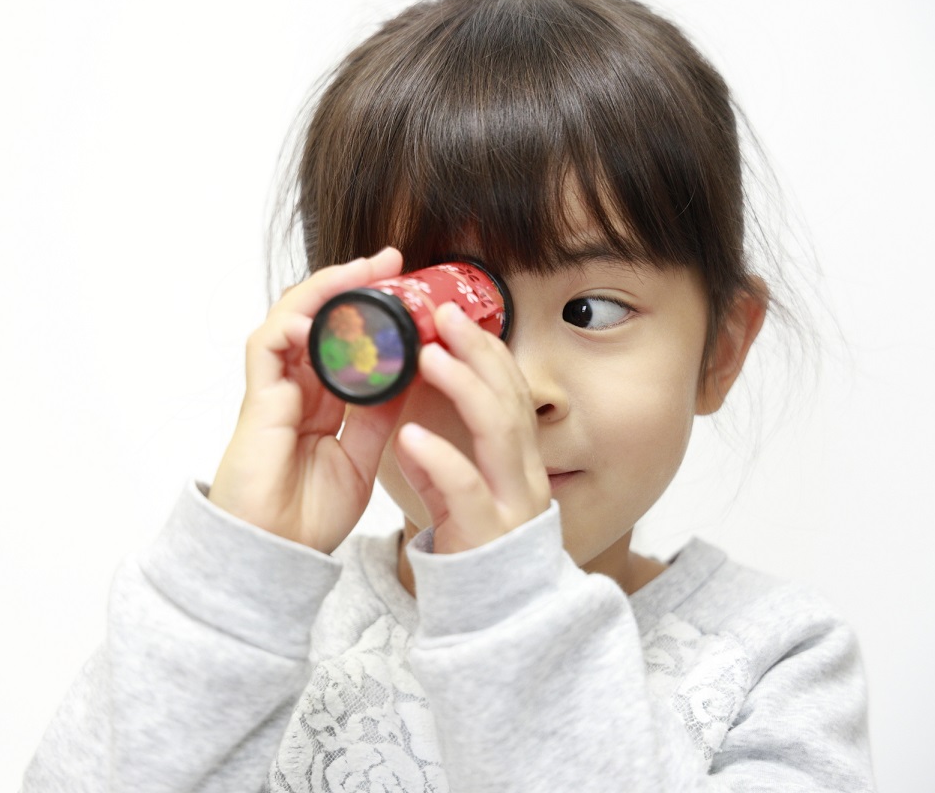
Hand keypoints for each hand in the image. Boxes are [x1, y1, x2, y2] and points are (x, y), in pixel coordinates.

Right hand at [209, 247, 408, 553]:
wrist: (274, 554)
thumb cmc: (306, 516)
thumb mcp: (360, 457)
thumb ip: (377, 415)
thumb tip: (408, 372)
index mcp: (320, 401)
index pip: (345, 338)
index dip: (372, 310)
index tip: (409, 290)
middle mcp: (296, 388)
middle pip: (318, 317)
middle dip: (351, 283)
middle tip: (390, 261)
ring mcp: (274, 390)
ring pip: (291, 318)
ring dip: (327, 289)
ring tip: (364, 270)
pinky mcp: (257, 399)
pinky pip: (267, 344)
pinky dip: (295, 321)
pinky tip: (325, 312)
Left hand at [392, 303, 550, 553]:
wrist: (492, 622)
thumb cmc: (474, 552)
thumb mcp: (457, 497)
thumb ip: (440, 462)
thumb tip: (411, 424)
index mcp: (517, 461)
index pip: (510, 390)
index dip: (485, 349)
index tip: (454, 314)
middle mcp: (524, 475)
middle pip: (511, 399)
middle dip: (480, 352)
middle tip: (443, 313)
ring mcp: (511, 504)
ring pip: (500, 434)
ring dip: (464, 389)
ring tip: (428, 356)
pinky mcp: (487, 535)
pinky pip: (467, 490)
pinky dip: (440, 458)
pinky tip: (410, 436)